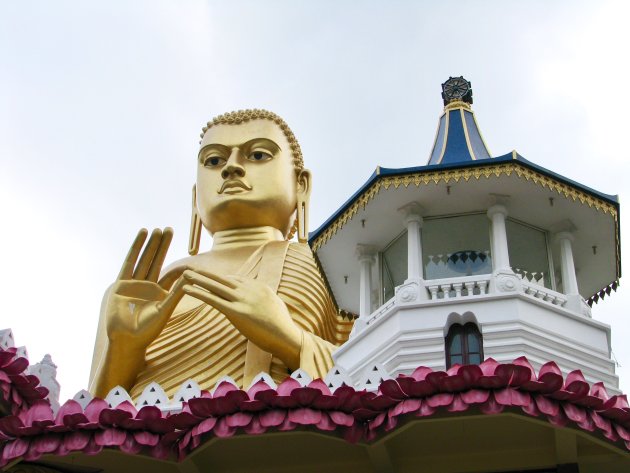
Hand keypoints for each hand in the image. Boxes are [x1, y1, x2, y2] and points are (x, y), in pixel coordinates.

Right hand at [105, 228, 185, 350]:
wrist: (126, 340)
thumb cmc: (147, 331)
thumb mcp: (165, 310)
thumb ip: (176, 293)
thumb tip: (190, 276)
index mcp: (159, 293)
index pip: (170, 273)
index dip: (177, 262)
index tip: (186, 249)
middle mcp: (147, 286)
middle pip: (156, 261)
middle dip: (162, 245)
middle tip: (170, 229)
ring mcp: (133, 284)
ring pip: (144, 259)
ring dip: (150, 244)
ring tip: (157, 229)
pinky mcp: (121, 283)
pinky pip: (130, 262)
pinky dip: (136, 248)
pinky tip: (142, 235)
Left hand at [181, 269, 302, 369]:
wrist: (287, 337)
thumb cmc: (283, 326)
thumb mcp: (275, 306)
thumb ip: (264, 300)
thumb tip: (260, 301)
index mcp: (260, 287)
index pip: (236, 280)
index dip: (220, 280)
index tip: (209, 278)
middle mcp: (250, 290)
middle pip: (223, 279)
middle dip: (206, 273)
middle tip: (192, 267)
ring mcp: (243, 300)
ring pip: (216, 286)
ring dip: (198, 279)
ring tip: (185, 274)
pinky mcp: (236, 312)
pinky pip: (214, 299)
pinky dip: (199, 293)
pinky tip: (188, 289)